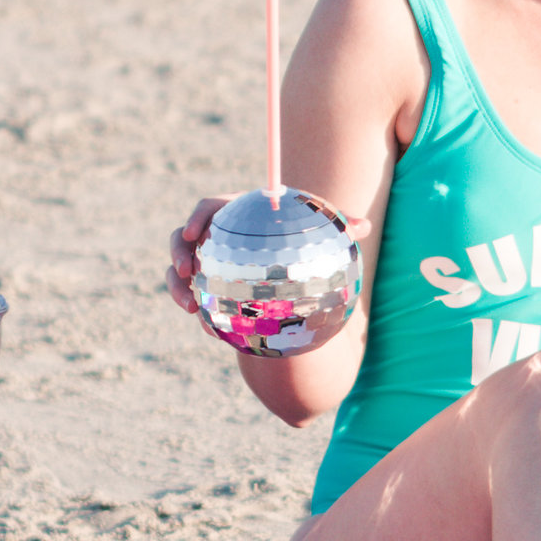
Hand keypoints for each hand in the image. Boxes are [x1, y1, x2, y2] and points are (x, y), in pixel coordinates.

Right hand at [163, 190, 370, 315]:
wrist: (285, 271)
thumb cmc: (301, 241)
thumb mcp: (315, 232)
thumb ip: (336, 225)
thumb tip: (363, 225)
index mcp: (233, 214)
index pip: (208, 208)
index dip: (196, 217)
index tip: (194, 232)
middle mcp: (213, 238)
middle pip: (182, 239)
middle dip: (177, 254)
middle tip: (185, 271)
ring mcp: (205, 265)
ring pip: (180, 273)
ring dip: (178, 289)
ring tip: (189, 309)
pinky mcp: (206, 289)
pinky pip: (194, 299)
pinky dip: (200, 314)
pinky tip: (210, 331)